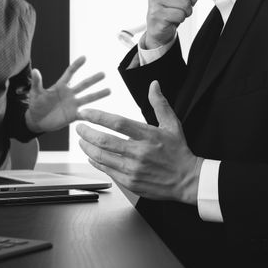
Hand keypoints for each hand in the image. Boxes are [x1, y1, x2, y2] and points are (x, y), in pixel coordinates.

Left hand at [25, 56, 110, 132]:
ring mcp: (73, 105)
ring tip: (109, 90)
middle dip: (93, 79)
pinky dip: (91, 114)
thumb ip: (37, 83)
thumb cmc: (36, 105)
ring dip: (98, 94)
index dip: (76, 65)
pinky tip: (101, 113)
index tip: (84, 57)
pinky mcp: (73, 116)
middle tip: (103, 74)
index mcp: (60, 86)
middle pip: (83, 85)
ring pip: (88, 98)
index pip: (70, 73)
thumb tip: (35, 70)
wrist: (37, 121)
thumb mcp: (35, 93)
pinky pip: (84, 114)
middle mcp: (69, 94)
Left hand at [76, 81, 202, 204]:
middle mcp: (139, 152)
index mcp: (148, 136)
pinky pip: (107, 170)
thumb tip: (154, 85)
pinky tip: (91, 155)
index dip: (97, 116)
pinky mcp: (130, 183)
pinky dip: (96, 162)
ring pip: (102, 157)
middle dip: (86, 133)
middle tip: (78, 127)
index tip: (85, 113)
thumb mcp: (172, 125)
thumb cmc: (178, 151)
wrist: (188, 181)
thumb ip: (160, 104)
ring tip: (81, 141)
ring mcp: (133, 169)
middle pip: (104, 141)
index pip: (117, 123)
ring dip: (87, 147)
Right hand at [145, 0, 199, 48]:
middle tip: (189, 3)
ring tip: (180, 11)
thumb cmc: (170, 7)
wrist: (158, 27)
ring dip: (188, 10)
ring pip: (185, 3)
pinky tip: (175, 18)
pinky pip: (180, 14)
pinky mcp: (157, 15)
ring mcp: (154, 1)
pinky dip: (182, 18)